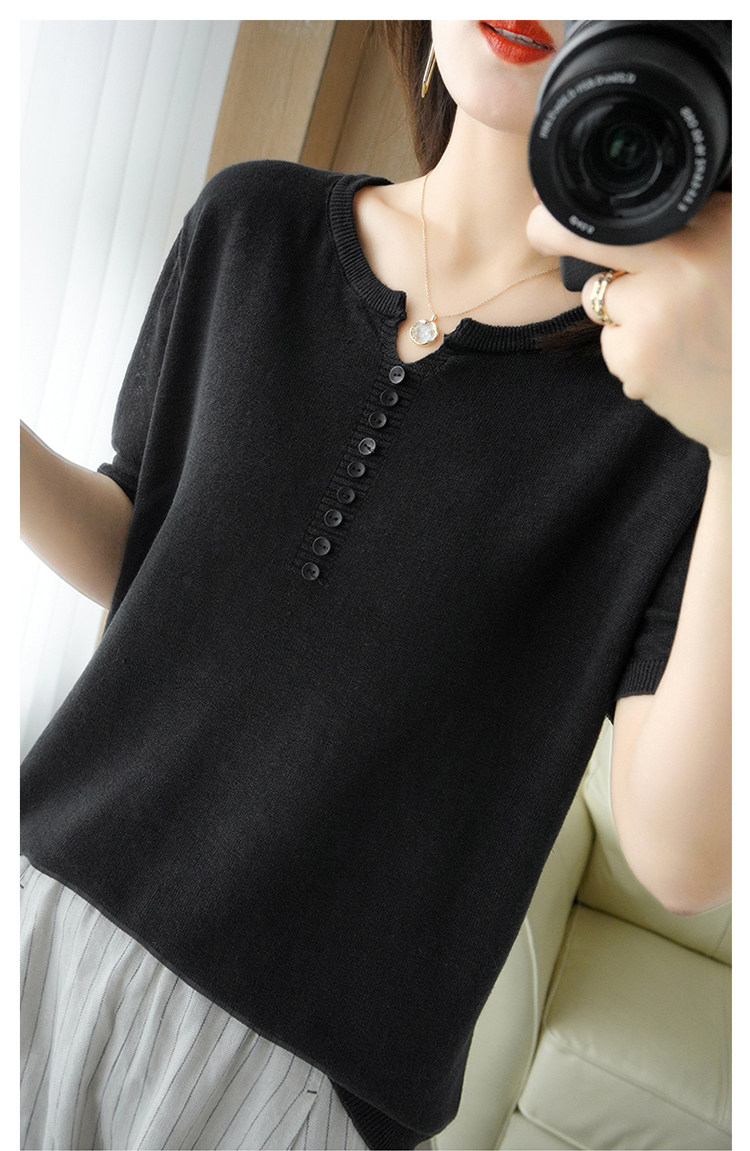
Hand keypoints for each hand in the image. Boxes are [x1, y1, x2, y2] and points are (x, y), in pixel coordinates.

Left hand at [527, 192, 730, 458]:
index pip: (633, 208)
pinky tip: (668, 360)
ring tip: (673, 329)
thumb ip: (693, 227)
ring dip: (621, 309)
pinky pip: (609, 340)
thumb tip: (616, 208)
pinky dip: (629, 350)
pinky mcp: (636, 358)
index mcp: (716, 228)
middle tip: (542, 229)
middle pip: (589, 238)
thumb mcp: (735, 253)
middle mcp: (685, 263)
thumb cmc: (740, 323)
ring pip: (599, 296)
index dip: (584, 206)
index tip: (550, 203)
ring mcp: (656, 311)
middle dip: (554, 230)